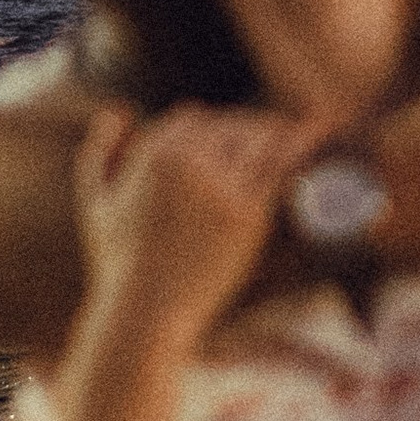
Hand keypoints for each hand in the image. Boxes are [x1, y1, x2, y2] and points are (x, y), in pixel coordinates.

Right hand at [72, 102, 320, 338]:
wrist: (144, 312)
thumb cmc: (118, 263)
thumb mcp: (96, 202)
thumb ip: (100, 151)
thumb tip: (119, 108)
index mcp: (152, 152)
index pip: (194, 118)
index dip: (214, 127)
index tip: (232, 136)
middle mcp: (187, 160)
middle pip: (230, 125)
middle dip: (252, 129)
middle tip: (276, 134)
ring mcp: (219, 184)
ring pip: (258, 138)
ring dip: (280, 131)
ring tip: (305, 130)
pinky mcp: (248, 210)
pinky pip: (280, 164)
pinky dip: (303, 141)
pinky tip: (323, 129)